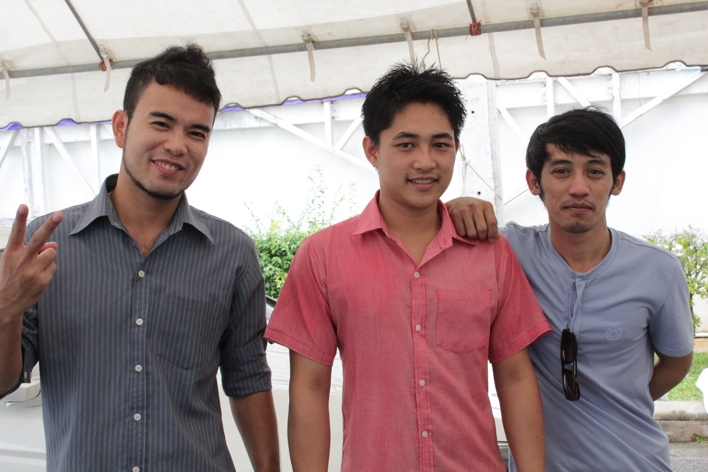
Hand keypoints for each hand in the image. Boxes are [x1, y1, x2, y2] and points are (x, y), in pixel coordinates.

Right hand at [0, 205, 62, 319]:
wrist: (6, 303)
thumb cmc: (11, 277)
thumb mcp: (14, 261)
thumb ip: (31, 250)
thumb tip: (53, 244)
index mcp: (11, 253)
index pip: (16, 232)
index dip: (20, 218)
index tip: (23, 206)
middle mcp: (22, 260)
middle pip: (39, 239)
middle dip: (50, 225)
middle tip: (59, 214)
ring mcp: (32, 270)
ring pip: (51, 253)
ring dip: (48, 256)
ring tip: (35, 266)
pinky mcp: (42, 280)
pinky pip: (53, 266)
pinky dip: (48, 269)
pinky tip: (37, 277)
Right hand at [445, 197, 499, 240]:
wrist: (457, 202)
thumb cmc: (474, 209)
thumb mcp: (485, 212)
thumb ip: (491, 223)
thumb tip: (496, 237)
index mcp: (486, 205)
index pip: (492, 223)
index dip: (492, 234)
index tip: (491, 240)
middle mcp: (476, 206)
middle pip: (482, 230)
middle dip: (482, 237)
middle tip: (481, 236)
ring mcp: (465, 210)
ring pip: (472, 233)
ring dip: (473, 236)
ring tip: (472, 232)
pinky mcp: (455, 215)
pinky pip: (462, 232)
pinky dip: (464, 234)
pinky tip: (464, 229)